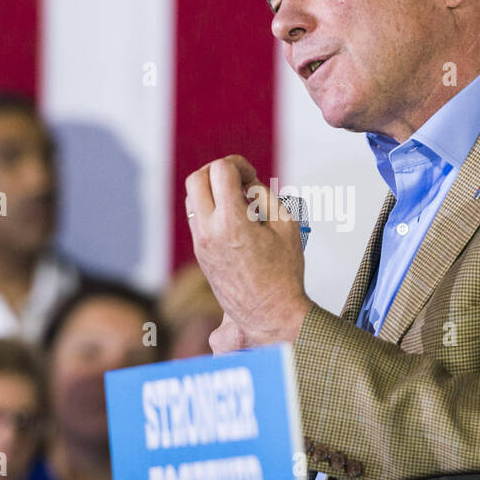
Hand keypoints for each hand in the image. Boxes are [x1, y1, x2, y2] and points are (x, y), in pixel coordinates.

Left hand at [185, 154, 310, 348]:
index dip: (238, 164)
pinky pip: (196, 218)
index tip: (251, 176)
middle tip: (240, 180)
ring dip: (211, 189)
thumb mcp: (287, 224)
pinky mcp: (200, 253)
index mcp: (232, 222)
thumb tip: (247, 183)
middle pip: (196, 179)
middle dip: (218, 171)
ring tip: (238, 200)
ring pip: (192, 197)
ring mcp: (200, 244)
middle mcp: (209, 232)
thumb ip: (265, 195)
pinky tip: (234, 218)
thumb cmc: (284, 274)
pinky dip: (210, 208)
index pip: (221, 171)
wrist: (270, 314)